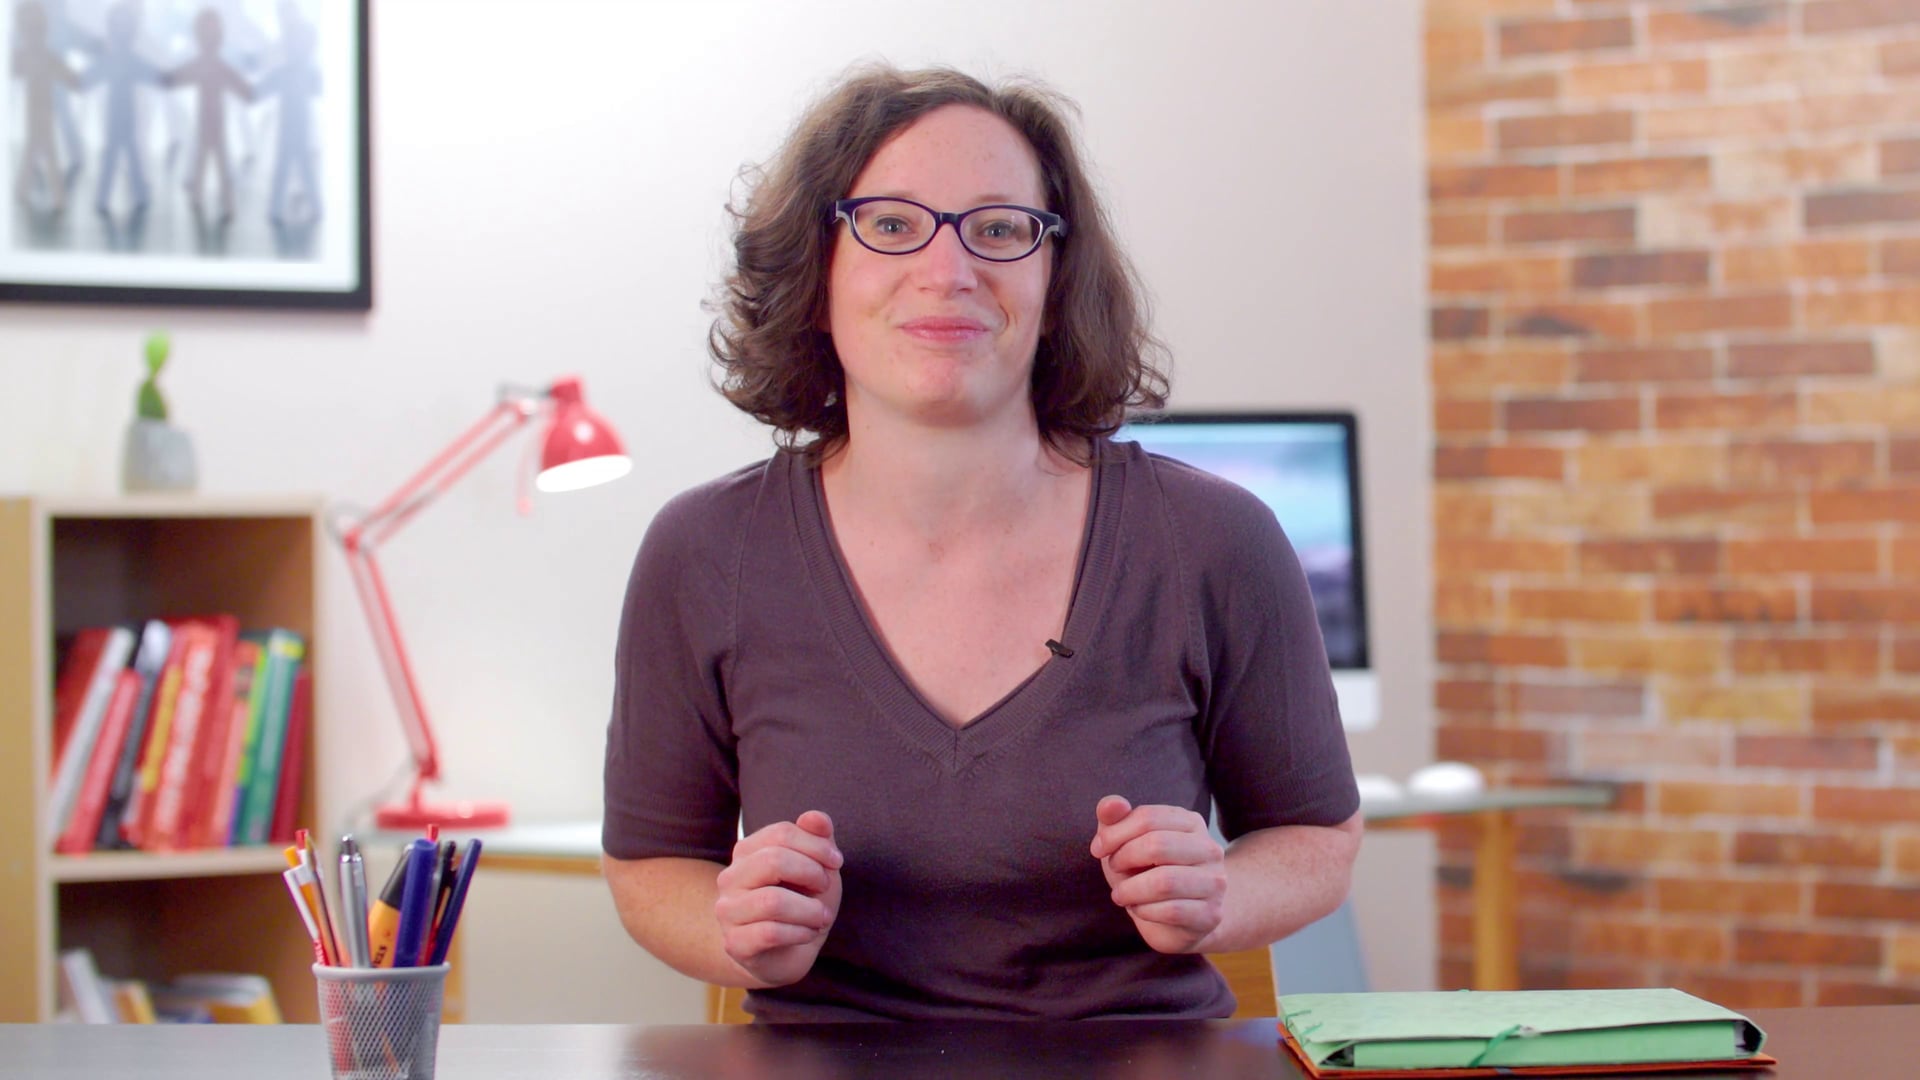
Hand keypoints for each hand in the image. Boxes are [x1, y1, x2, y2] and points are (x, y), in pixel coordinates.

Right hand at [714, 810, 842, 986]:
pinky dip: (800, 932)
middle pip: (773, 861)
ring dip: (810, 910)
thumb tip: (816, 817)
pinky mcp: (735, 944)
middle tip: (826, 888)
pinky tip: (808, 933)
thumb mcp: (816, 866)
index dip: (817, 845)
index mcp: (746, 851)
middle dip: (812, 873)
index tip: (837, 861)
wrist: (784, 952)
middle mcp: (730, 878)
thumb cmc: (800, 902)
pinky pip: (770, 933)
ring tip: (821, 917)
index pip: (782, 833)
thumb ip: (817, 838)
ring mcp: (728, 912)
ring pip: (772, 901)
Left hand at [1089, 795, 1225, 953]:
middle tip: (1113, 870)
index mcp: (1191, 822)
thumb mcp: (1125, 843)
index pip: (1148, 817)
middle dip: (1123, 859)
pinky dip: (1144, 910)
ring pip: (1165, 882)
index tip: (1098, 849)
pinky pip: (1171, 911)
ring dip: (1130, 890)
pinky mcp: (1211, 914)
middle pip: (1157, 845)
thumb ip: (1114, 819)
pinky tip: (1139, 909)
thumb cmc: (1147, 873)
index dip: (1114, 833)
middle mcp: (1210, 848)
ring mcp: (1214, 882)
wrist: (1178, 920)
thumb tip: (1111, 804)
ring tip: (1121, 894)